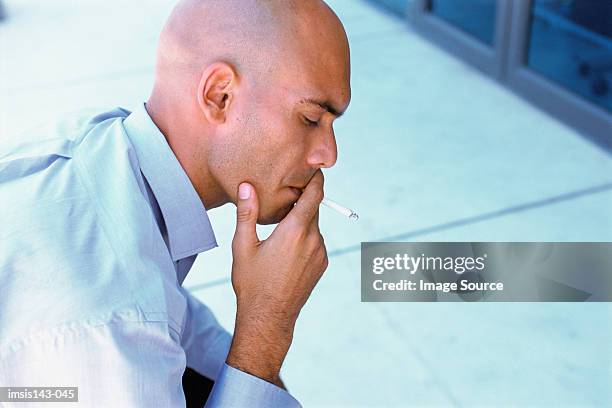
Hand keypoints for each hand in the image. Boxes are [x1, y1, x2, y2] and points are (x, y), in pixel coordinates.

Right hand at [226, 170, 328, 385]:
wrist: (269, 317)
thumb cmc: (252, 282)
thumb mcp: (243, 246)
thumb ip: (247, 213)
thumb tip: (247, 186)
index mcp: (294, 230)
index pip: (314, 195)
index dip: (316, 179)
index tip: (313, 169)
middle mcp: (313, 239)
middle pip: (312, 210)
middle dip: (301, 202)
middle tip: (284, 197)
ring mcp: (320, 253)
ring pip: (313, 227)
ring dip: (301, 223)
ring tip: (280, 230)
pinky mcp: (322, 265)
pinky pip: (316, 243)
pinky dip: (305, 239)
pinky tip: (286, 251)